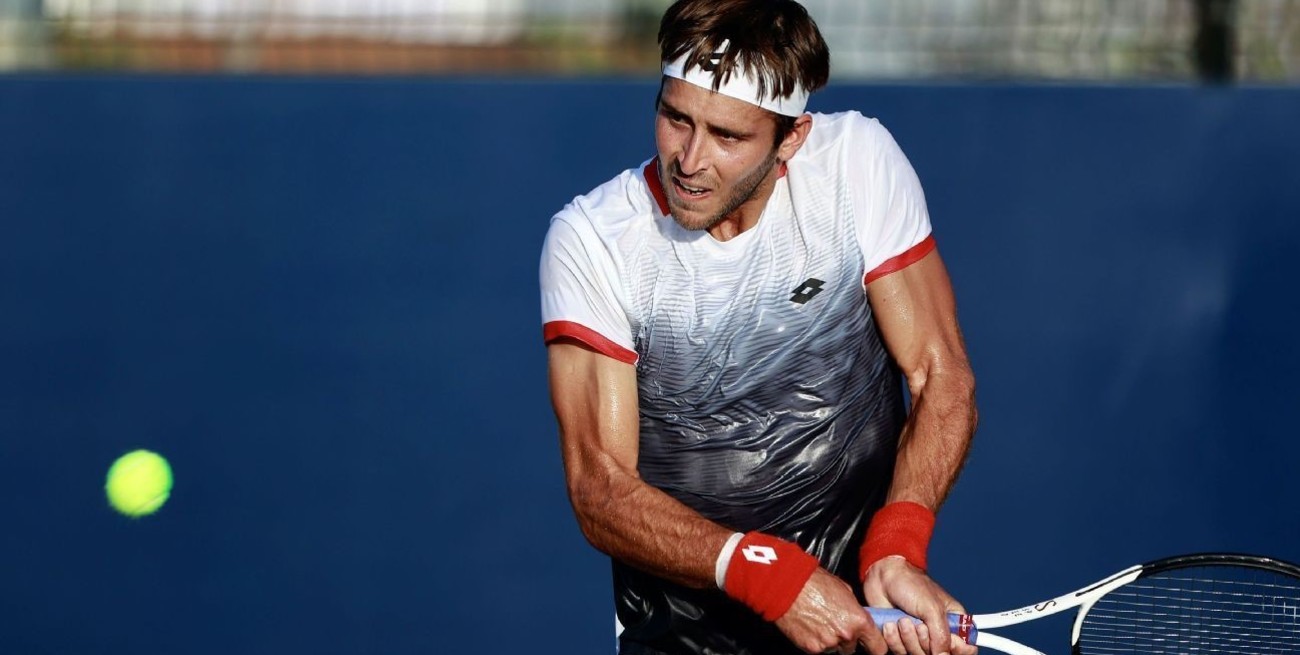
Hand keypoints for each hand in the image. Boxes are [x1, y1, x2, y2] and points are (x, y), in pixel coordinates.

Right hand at [775, 567, 887, 654]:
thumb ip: (855, 610)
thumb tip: (858, 617)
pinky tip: (810, 626)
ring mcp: (828, 644)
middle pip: (852, 649)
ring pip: (835, 649)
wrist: (788, 586)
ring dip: (830, 640)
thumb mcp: (845, 590)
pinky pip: (819, 649)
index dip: (874, 645)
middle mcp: (846, 635)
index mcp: (859, 621)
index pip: (878, 647)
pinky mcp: (812, 649)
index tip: (870, 644)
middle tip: (835, 624)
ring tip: (819, 622)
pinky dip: (816, 641)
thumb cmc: (815, 583)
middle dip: (846, 640)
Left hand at [862, 556, 976, 654]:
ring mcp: (918, 639)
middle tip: (919, 624)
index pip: (966, 648)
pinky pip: (899, 652)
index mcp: (953, 623)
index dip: (958, 649)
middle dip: (924, 641)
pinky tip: (890, 624)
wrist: (882, 578)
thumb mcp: (932, 608)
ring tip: (902, 620)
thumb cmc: (911, 585)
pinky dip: (893, 640)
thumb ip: (942, 636)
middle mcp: (937, 634)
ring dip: (907, 638)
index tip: (949, 642)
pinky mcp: (900, 641)